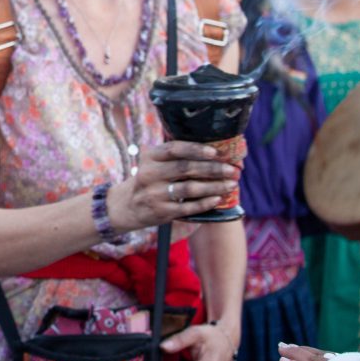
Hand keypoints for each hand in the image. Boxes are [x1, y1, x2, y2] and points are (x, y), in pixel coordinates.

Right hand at [109, 141, 238, 233]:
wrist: (126, 206)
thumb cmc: (149, 180)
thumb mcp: (153, 163)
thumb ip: (175, 157)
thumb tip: (215, 152)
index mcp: (150, 157)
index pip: (174, 149)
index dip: (196, 149)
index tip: (216, 152)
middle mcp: (150, 174)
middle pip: (186, 168)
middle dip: (213, 169)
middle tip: (233, 170)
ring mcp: (155, 194)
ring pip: (190, 188)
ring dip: (214, 186)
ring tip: (231, 184)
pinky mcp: (162, 212)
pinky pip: (188, 207)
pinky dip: (205, 203)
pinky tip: (218, 199)